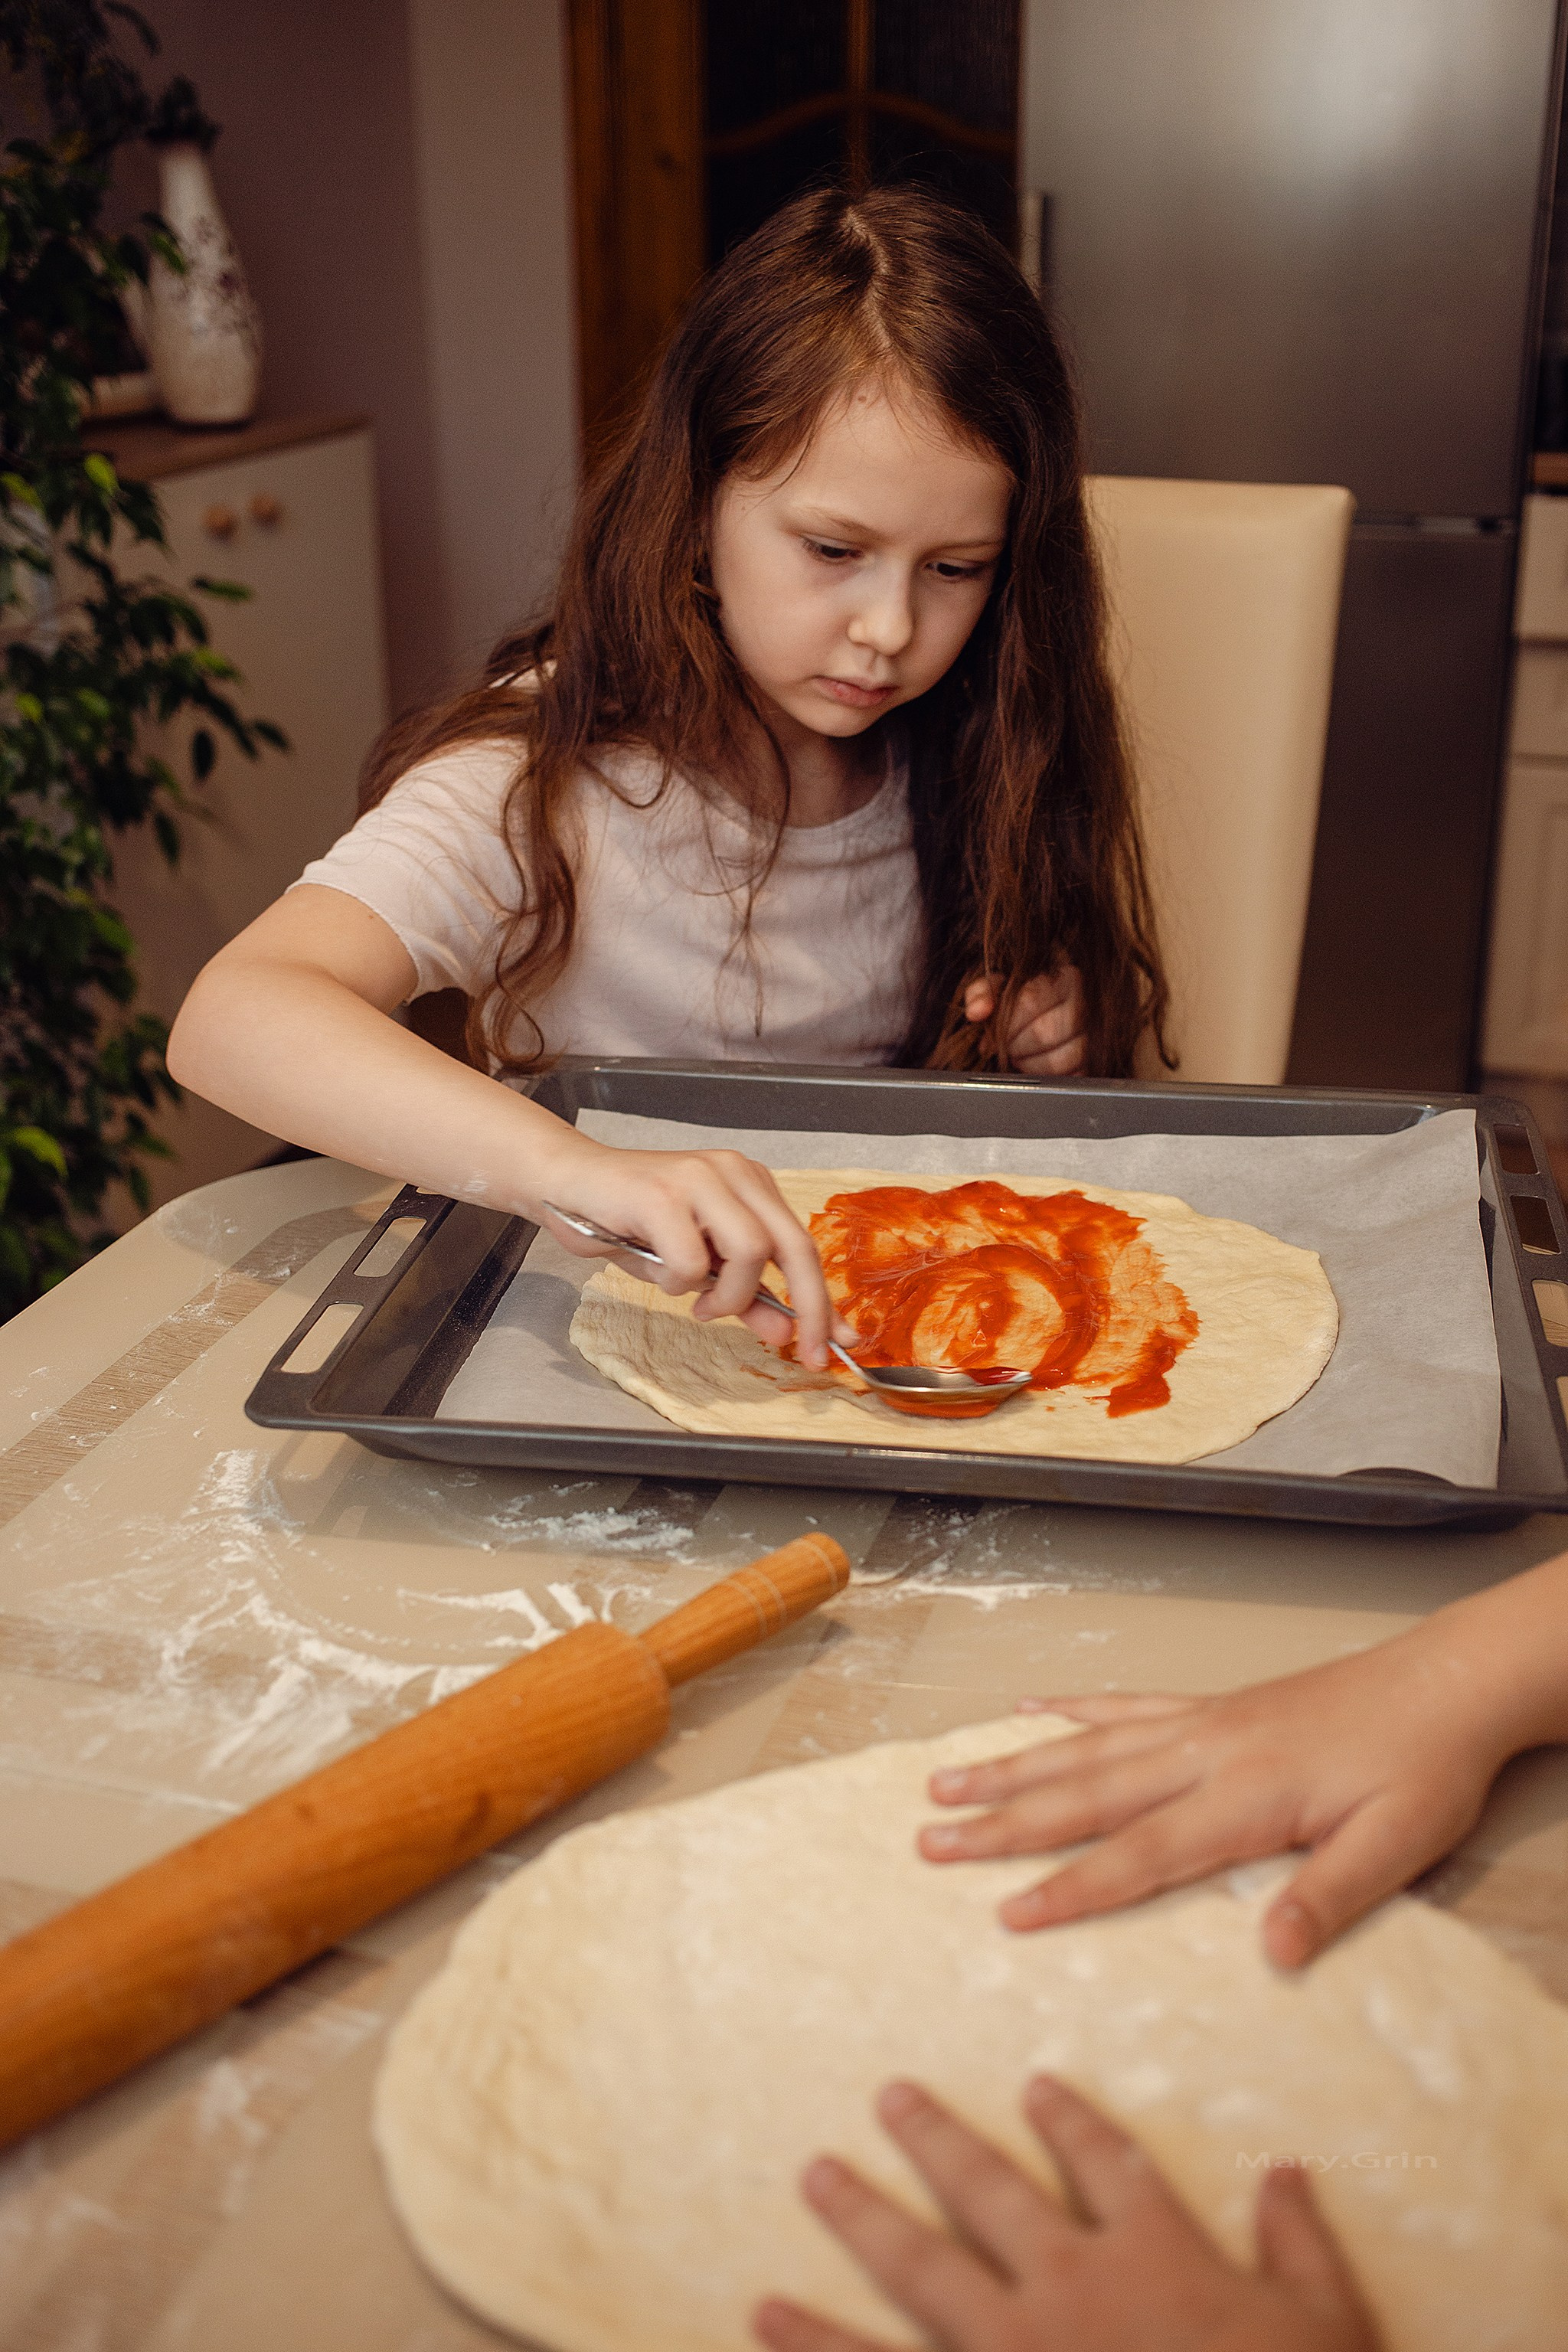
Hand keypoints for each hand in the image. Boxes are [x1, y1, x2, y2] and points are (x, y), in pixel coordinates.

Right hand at [536, 1139, 853, 1368]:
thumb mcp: (695, 1266)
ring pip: (750, 1252)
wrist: (566, 1184)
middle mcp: (734, 1173)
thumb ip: (743, 1295)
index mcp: (751, 1185)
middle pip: (794, 1245)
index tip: (837, 1342)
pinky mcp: (662, 1193)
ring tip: (698, 1302)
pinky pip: (691, 1262)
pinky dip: (677, 1284)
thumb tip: (784, 1332)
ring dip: (727, 1296)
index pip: (802, 1245)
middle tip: (795, 1350)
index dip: (822, 1299)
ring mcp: (700, 1178)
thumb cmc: (630, 1223)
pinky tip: (656, 1270)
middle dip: (806, 1307)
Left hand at [755, 2077, 1378, 2351]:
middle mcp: (1071, 2287)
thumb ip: (1302, 2247)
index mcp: (1154, 2258)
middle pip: (990, 2192)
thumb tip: (1288, 2174)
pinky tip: (765, 2317)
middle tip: (889, 2093)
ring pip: (921, 2267)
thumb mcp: (1330, 2327)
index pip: (1106, 2165)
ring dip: (863, 2216)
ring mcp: (1014, 2349)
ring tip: (814, 2175)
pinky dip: (819, 2344)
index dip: (1070, 2123)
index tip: (1035, 2086)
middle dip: (937, 2139)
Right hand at [917, 1630, 1515, 1967]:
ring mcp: (1202, 1722)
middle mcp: (1205, 1753)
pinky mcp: (1212, 1705)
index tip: (1005, 1915)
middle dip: (1003, 1823)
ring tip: (945, 1780)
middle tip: (928, 1841)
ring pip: (1088, 1746)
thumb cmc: (1424, 1769)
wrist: (1446, 1682)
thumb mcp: (1399, 1845)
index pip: (1141, 1855)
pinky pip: (1126, 1704)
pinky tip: (1027, 1710)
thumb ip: (1330, 1897)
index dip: (1071, 1887)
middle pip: (1086, 1794)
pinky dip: (1072, 1708)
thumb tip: (1273, 1956)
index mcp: (1244, 1799)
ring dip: (1013, 1766)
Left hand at [965, 966, 1085, 1076]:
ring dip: (1031, 1065)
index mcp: (1065, 976)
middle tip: (1006, 1049)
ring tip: (1020, 1059)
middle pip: (1046, 1032)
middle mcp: (1087, 1002)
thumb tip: (977, 1011)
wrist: (1059, 1006)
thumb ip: (984, 991)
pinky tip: (1039, 1069)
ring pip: (1062, 1059)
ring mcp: (1096, 1033)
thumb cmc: (1029, 996)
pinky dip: (1051, 1078)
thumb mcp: (1004, 985)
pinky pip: (1075, 1077)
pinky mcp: (1098, 1060)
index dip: (1004, 1024)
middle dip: (1015, 1047)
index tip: (990, 1036)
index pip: (1030, 1000)